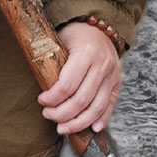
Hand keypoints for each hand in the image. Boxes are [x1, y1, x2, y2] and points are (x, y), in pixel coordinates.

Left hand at [40, 17, 124, 138]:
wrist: (99, 27)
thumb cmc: (73, 35)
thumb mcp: (58, 41)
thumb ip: (51, 63)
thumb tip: (39, 90)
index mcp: (85, 53)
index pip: (67, 85)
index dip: (52, 99)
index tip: (41, 101)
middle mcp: (102, 65)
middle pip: (81, 100)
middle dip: (61, 113)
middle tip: (47, 115)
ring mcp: (112, 75)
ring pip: (96, 107)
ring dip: (78, 122)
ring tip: (62, 128)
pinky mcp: (117, 83)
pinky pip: (110, 105)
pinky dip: (102, 119)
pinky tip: (92, 129)